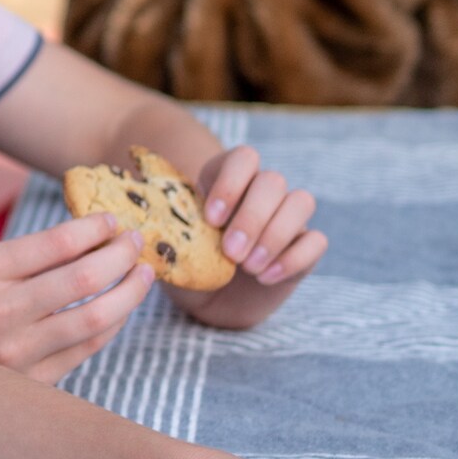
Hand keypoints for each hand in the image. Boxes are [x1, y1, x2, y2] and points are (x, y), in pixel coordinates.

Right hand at [0, 216, 156, 385]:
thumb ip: (21, 259)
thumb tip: (93, 238)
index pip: (57, 243)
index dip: (95, 228)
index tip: (114, 221)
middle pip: (84, 279)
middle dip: (121, 255)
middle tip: (139, 242)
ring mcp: (13, 356)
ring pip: (95, 319)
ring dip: (129, 293)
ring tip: (142, 274)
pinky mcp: (27, 386)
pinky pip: (86, 351)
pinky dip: (111, 326)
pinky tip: (120, 309)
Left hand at [171, 141, 325, 326]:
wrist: (208, 300)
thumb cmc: (185, 263)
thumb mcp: (169, 242)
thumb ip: (165, 227)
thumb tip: (141, 221)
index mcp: (227, 179)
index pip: (244, 158)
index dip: (231, 184)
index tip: (210, 219)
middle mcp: (261, 192)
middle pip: (274, 182)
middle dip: (252, 218)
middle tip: (230, 253)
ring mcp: (286, 218)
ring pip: (301, 202)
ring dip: (276, 235)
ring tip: (248, 268)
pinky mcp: (303, 247)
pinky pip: (316, 240)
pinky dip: (294, 257)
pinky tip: (266, 278)